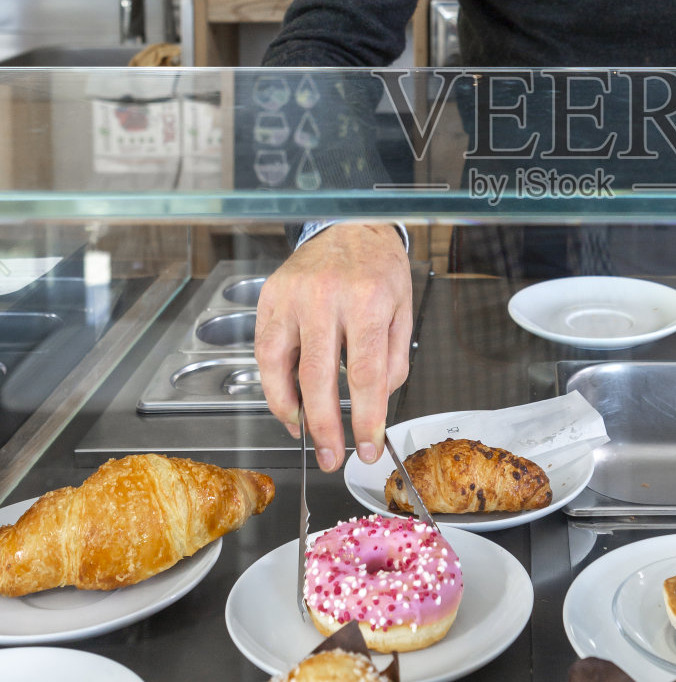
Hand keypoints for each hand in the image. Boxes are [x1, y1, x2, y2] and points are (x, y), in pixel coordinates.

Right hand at [255, 223, 412, 471]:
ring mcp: (292, 297)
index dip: (366, 420)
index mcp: (368, 300)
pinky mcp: (270, 298)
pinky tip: (288, 405)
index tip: (368, 447)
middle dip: (326, 429)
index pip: (366, 375)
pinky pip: (264, 352)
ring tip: (306, 437)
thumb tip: (377, 404)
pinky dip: (272, 385)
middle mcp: (325, 298)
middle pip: (319, 379)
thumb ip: (394, 359)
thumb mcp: (403, 309)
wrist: (350, 223)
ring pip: (281, 368)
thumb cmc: (378, 267)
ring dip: (292, 412)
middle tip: (333, 458)